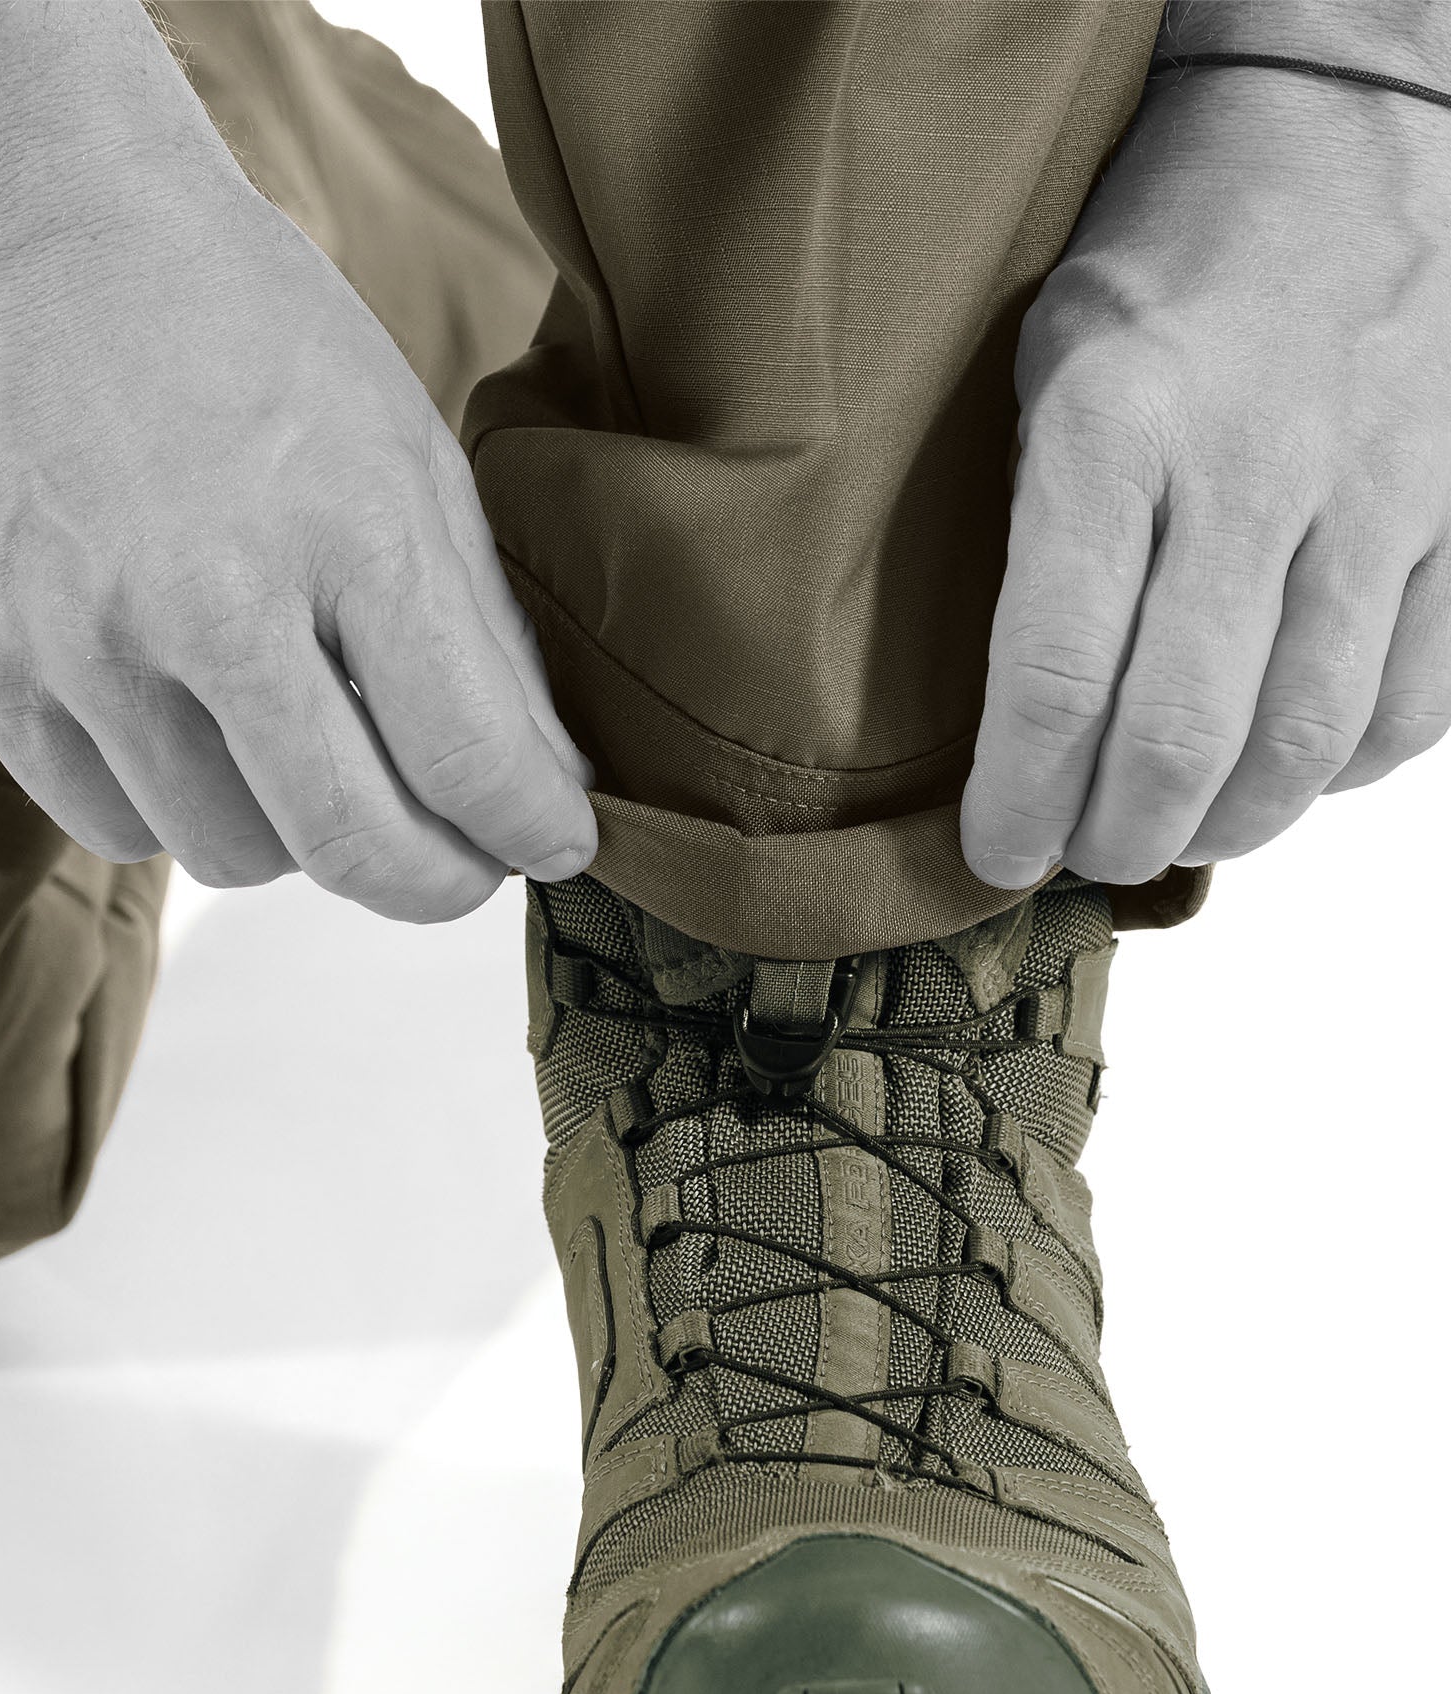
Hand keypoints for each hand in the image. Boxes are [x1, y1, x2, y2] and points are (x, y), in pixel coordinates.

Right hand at [0, 116, 594, 921]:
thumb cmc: (253, 346)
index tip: (550, 847)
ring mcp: (82, 642)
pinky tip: (191, 727)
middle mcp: (207, 596)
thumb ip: (480, 641)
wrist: (45, 243)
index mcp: (346, 525)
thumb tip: (537, 798)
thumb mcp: (410, 459)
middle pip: (349, 847)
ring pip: (232, 856)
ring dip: (292, 835)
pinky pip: (116, 829)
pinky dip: (176, 808)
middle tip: (454, 864)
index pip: (466, 759)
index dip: (530, 833)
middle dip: (431, 882)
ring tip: (297, 746)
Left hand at [962, 64, 1450, 888]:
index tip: (996, 849)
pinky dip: (1344, 769)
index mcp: (1113, 427)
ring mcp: (1379, 489)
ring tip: (1175, 829)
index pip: (1055, 673)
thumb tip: (1022, 728)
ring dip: (1228, 822)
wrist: (1347, 133)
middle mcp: (1252, 465)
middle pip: (1181, 733)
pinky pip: (1416, 700)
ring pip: (1305, 739)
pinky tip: (1288, 764)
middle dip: (1117, 833)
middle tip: (1085, 850)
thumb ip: (1035, 540)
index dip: (1021, 795)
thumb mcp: (1046, 375)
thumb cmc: (1165, 271)